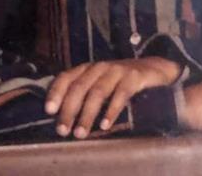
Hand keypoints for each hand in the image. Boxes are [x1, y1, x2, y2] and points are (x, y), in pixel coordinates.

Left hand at [44, 57, 180, 138]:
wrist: (152, 68)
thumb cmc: (119, 81)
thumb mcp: (99, 83)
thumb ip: (84, 94)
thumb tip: (62, 117)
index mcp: (88, 69)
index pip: (66, 77)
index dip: (56, 92)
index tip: (49, 111)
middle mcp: (99, 67)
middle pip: (80, 87)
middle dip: (69, 110)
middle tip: (63, 131)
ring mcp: (116, 70)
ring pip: (98, 92)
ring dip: (87, 114)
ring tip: (81, 133)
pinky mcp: (133, 77)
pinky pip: (120, 94)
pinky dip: (111, 110)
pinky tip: (105, 125)